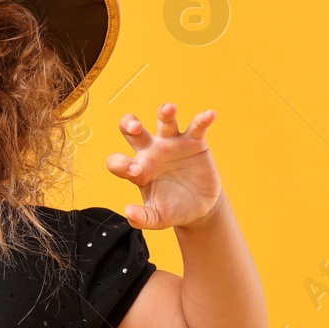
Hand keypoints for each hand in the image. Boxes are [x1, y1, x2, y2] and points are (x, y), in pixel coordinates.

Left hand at [106, 102, 222, 230]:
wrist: (199, 208)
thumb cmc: (173, 210)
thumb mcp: (157, 218)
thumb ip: (143, 218)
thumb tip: (128, 213)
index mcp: (137, 169)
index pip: (119, 161)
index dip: (121, 164)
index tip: (135, 172)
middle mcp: (150, 152)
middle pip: (133, 130)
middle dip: (130, 124)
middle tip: (135, 127)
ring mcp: (172, 144)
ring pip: (165, 121)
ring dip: (166, 113)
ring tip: (169, 109)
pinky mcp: (193, 142)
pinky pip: (196, 127)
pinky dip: (203, 120)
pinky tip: (209, 115)